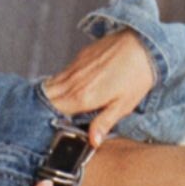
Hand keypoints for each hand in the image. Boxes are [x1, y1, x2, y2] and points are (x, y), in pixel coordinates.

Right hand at [43, 28, 154, 143]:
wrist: (143, 43)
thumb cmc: (136, 76)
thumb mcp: (123, 105)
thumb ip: (104, 123)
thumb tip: (92, 142)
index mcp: (83, 97)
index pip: (54, 111)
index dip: (47, 119)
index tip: (46, 127)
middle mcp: (74, 81)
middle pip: (47, 96)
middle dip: (42, 107)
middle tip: (42, 119)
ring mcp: (76, 66)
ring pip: (52, 83)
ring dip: (49, 94)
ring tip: (50, 106)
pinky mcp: (80, 56)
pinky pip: (62, 72)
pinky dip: (58, 81)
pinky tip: (66, 88)